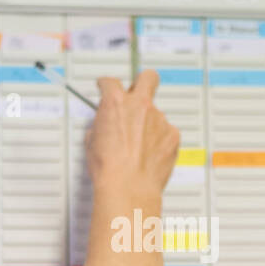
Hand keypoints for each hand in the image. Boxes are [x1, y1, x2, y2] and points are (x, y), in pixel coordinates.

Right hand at [85, 70, 178, 197]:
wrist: (129, 188)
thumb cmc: (109, 169)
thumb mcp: (91, 142)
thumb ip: (101, 125)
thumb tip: (104, 126)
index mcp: (116, 103)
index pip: (111, 82)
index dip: (107, 84)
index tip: (107, 87)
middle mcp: (140, 105)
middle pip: (148, 77)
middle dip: (142, 81)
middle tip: (138, 91)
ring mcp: (159, 119)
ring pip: (156, 113)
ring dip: (148, 123)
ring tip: (139, 145)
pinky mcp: (173, 135)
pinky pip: (166, 131)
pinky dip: (160, 139)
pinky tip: (151, 153)